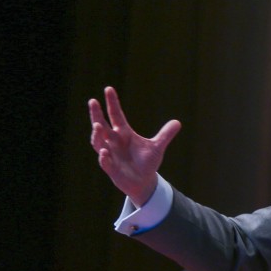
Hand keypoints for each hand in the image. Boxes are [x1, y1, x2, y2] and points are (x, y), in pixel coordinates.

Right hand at [88, 86, 181, 204]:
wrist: (143, 182)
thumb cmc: (146, 162)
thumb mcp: (157, 148)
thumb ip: (165, 135)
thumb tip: (178, 122)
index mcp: (124, 133)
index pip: (116, 115)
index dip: (112, 103)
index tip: (108, 89)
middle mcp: (114, 142)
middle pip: (102, 126)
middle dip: (96, 114)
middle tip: (93, 101)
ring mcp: (110, 155)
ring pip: (98, 142)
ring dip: (97, 135)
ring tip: (97, 125)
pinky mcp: (111, 169)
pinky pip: (105, 162)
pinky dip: (104, 158)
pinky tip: (104, 152)